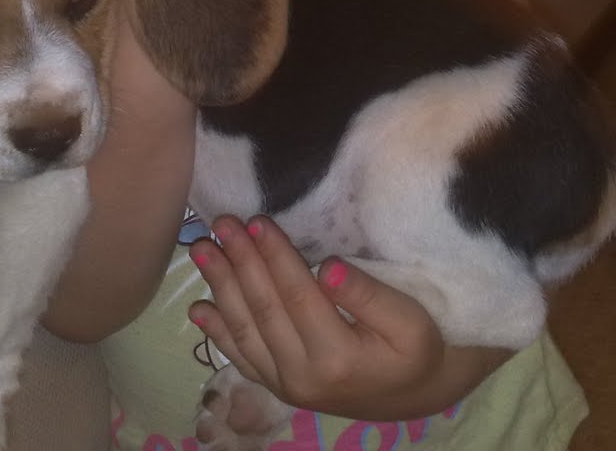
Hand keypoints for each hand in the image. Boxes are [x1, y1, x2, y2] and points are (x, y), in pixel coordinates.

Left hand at [187, 216, 502, 420]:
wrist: (414, 395)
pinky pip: (241, 357)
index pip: (297, 296)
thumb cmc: (417, 350)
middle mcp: (303, 377)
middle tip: (220, 223)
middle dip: (239, 262)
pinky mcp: (277, 386)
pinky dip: (217, 332)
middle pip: (263, 310)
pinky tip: (198, 308)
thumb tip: (329, 268)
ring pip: (244, 331)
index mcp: (337, 358)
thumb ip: (371, 297)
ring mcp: (285, 385)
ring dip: (221, 287)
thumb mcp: (411, 322)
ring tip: (201, 250)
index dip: (275, 256)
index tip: (257, 220)